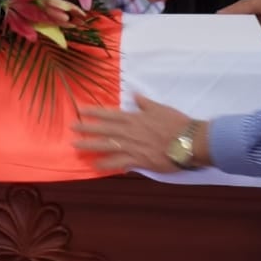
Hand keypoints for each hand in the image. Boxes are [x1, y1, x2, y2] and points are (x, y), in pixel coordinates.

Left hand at [74, 94, 193, 173]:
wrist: (188, 141)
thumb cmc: (176, 123)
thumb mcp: (159, 108)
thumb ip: (144, 102)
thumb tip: (135, 94)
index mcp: (134, 117)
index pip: (110, 114)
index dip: (94, 112)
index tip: (81, 110)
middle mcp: (130, 131)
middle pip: (104, 129)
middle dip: (86, 128)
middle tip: (72, 128)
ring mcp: (133, 146)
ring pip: (107, 145)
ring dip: (90, 146)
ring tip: (76, 147)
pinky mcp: (139, 160)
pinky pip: (119, 162)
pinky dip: (107, 164)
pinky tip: (96, 166)